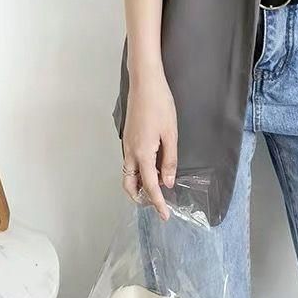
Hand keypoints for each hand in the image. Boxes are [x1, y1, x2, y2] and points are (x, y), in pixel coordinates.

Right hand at [121, 61, 177, 220]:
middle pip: (130, 184)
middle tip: (157, 203)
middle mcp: (130, 151)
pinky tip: (152, 166)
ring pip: (128, 173)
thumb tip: (167, 182)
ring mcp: (126, 143)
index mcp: (142, 153)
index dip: (158, 203)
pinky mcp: (128, 136)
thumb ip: (169, 160)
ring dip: (138, 184)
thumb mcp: (171, 134)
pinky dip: (137, 171)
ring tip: (156, 186)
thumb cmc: (160, 104)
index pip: (149, 186)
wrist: (145, 82)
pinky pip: (129, 161)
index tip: (165, 216)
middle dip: (140, 198)